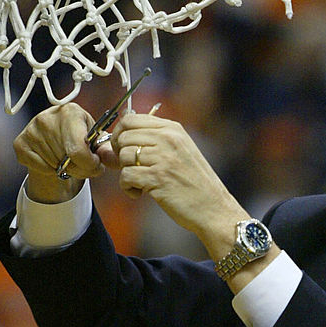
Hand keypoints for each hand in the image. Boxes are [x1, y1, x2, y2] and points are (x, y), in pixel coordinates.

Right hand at [13, 103, 115, 202]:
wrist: (54, 136)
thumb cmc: (79, 136)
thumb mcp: (95, 137)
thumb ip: (106, 148)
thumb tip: (113, 158)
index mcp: (70, 111)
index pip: (79, 149)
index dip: (91, 164)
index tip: (96, 165)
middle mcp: (48, 117)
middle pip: (68, 160)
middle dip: (81, 169)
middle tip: (84, 165)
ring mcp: (31, 129)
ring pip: (54, 165)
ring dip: (66, 170)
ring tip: (69, 161)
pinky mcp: (20, 142)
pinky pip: (40, 167)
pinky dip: (49, 170)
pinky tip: (53, 160)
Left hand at [112, 111, 249, 260]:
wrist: (213, 208)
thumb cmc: (193, 182)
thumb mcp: (178, 151)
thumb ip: (150, 141)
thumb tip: (112, 138)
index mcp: (172, 129)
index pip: (131, 118)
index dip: (119, 134)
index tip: (123, 149)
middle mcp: (168, 138)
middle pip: (123, 136)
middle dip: (119, 154)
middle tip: (131, 168)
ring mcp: (164, 157)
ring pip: (124, 156)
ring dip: (125, 173)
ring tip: (140, 183)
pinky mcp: (158, 178)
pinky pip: (126, 176)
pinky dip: (128, 187)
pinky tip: (140, 193)